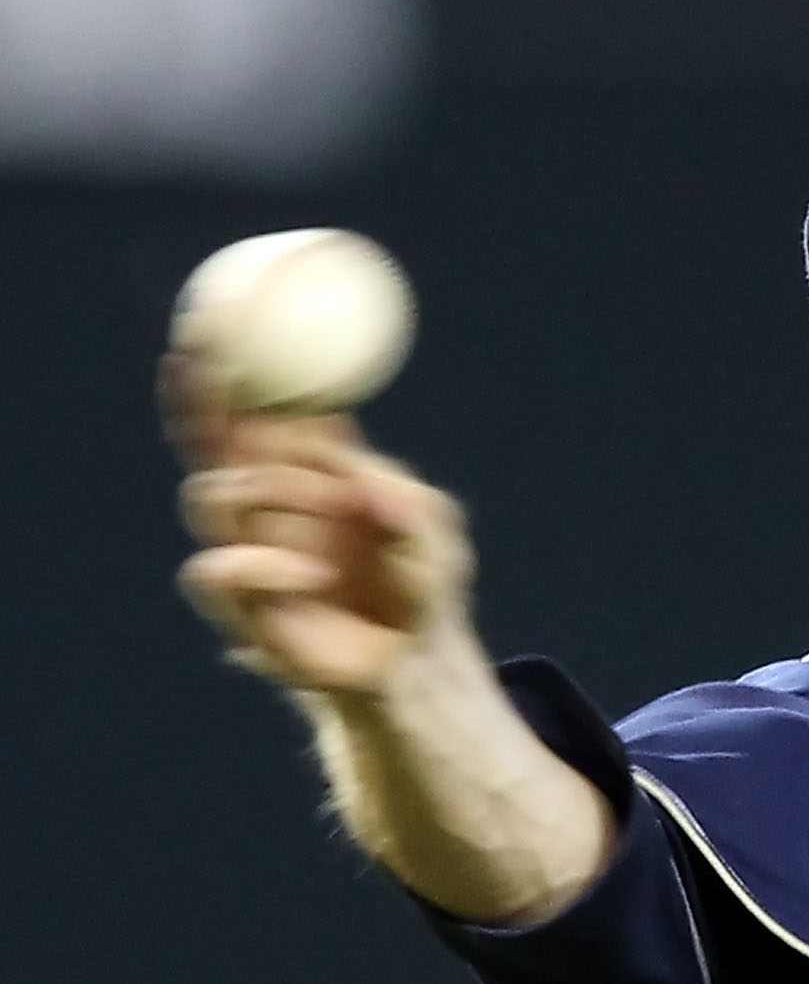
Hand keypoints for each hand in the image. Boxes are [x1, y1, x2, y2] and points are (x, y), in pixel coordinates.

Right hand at [165, 351, 474, 697]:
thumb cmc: (427, 583)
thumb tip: (346, 461)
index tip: (215, 319)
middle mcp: (265, 507)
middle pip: (208, 444)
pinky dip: (260, 564)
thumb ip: (395, 485)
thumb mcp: (432, 522)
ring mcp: (249, 554)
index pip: (252, 409)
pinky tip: (312, 574)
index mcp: (304, 471)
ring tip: (332, 508)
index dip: (228, 366)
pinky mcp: (243, 610)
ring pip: (210, 497)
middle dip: (201, 403)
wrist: (419, 664)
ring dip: (268, 491)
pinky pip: (215, 570)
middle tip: (213, 376)